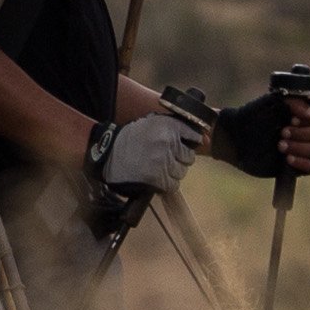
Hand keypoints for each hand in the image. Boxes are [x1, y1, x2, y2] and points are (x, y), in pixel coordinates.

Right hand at [87, 114, 201, 198]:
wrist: (107, 155)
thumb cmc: (128, 139)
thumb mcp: (150, 124)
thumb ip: (172, 128)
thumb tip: (202, 138)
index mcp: (168, 126)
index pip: (193, 136)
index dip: (191, 142)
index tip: (186, 146)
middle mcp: (168, 142)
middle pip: (189, 157)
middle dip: (179, 160)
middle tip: (165, 159)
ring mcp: (163, 161)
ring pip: (181, 172)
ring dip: (172, 173)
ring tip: (158, 169)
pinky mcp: (157, 178)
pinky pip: (173, 185)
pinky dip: (166, 185)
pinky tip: (156, 179)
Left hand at [204, 86, 309, 178]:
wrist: (235, 138)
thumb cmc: (251, 116)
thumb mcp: (271, 102)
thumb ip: (294, 102)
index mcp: (301, 113)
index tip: (294, 118)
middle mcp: (304, 130)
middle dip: (302, 133)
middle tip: (282, 132)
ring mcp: (301, 148)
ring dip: (300, 147)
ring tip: (279, 145)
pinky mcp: (295, 165)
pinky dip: (302, 162)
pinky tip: (287, 159)